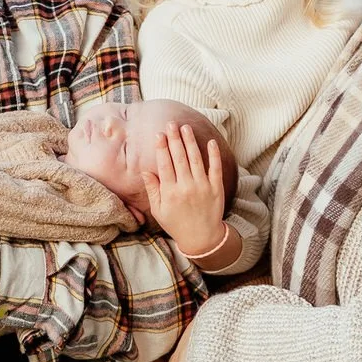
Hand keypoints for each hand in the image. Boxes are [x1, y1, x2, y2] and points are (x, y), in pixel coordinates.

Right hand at [142, 126, 227, 258]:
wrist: (202, 238)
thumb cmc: (176, 224)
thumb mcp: (159, 210)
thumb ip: (153, 190)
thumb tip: (145, 171)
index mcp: (170, 192)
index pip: (164, 164)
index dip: (161, 148)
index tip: (159, 134)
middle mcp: (186, 187)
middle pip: (179, 157)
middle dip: (174, 138)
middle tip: (171, 123)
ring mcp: (202, 187)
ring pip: (196, 159)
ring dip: (190, 141)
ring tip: (185, 127)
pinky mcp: (216, 188)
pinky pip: (215, 168)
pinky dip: (213, 154)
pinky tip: (210, 141)